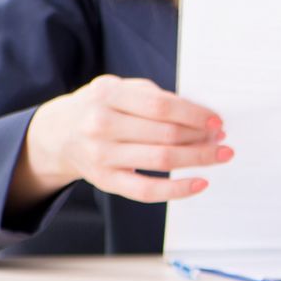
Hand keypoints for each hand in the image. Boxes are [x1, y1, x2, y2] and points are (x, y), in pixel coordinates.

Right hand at [16, 75, 228, 207]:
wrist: (57, 134)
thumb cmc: (101, 107)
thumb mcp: (120, 89)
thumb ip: (154, 97)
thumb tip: (202, 116)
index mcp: (108, 95)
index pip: (161, 105)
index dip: (194, 114)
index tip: (217, 120)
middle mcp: (101, 125)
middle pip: (165, 133)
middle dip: (201, 137)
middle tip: (223, 138)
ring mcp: (101, 155)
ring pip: (161, 160)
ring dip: (197, 158)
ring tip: (220, 154)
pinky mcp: (105, 181)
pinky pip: (146, 191)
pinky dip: (177, 190)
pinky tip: (200, 183)